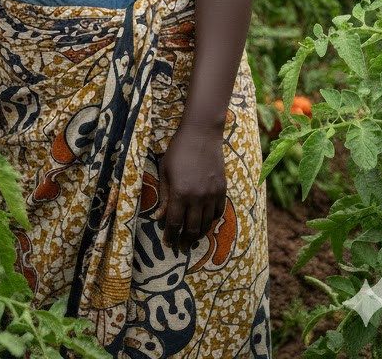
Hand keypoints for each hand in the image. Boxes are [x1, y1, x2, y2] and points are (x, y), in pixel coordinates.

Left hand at [154, 122, 226, 251]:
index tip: (168, 243)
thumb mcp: (165, 171)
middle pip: (192, 228)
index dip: (170, 235)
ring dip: (198, 234)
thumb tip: (159, 217)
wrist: (201, 135)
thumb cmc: (178, 150)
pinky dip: (211, 221)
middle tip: (180, 246)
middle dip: (184, 240)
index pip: (174, 222)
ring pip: (206, 223)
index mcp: (180, 193)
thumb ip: (163, 196)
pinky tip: (204, 222)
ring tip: (191, 238)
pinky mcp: (222, 190)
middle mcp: (197, 197)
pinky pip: (218, 212)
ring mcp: (212, 194)